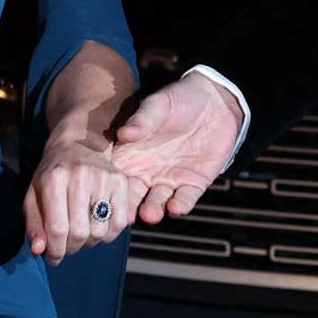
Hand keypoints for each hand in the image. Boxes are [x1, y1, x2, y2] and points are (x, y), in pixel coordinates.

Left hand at [24, 129, 144, 264]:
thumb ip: (34, 224)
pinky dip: (109, 235)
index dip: (55, 250)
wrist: (78, 143)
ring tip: (81, 236)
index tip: (53, 257)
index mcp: (54, 178)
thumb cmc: (53, 174)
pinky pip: (120, 223)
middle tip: (67, 247)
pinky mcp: (121, 181)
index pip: (58, 228)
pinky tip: (98, 229)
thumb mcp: (34, 195)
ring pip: (100, 231)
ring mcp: (104, 177)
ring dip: (89, 243)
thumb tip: (38, 250)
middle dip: (71, 248)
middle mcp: (81, 176)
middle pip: (80, 232)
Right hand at [110, 73, 242, 224]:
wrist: (216, 103)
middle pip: (132, 195)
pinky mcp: (193, 184)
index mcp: (130, 154)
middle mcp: (146, 172)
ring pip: (157, 201)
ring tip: (150, 214)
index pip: (114, 174)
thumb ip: (142, 120)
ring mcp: (169, 179)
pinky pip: (185, 198)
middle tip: (124, 217)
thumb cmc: (180, 100)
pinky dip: (181, 205)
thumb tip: (123, 133)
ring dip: (153, 210)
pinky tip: (176, 207)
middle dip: (128, 207)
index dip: (107, 186)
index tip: (102, 196)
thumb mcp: (158, 105)